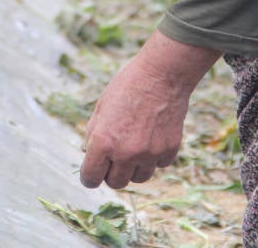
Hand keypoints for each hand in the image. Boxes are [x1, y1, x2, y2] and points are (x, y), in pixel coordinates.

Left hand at [80, 32, 219, 188]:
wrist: (161, 74)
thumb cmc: (127, 86)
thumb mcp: (101, 107)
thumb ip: (93, 135)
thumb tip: (88, 155)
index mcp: (103, 142)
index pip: (90, 179)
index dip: (89, 176)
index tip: (93, 172)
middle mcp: (125, 153)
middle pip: (116, 183)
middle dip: (112, 172)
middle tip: (115, 156)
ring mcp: (149, 154)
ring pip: (138, 178)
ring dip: (134, 167)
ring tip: (135, 145)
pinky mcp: (169, 151)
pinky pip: (159, 165)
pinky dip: (155, 157)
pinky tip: (153, 136)